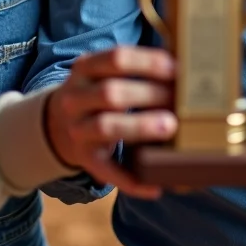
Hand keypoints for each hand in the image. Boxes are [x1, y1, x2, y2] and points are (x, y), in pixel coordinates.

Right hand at [44, 46, 177, 198]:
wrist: (58, 124)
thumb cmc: (98, 94)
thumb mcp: (104, 73)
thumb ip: (135, 68)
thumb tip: (186, 68)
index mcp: (85, 69)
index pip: (116, 58)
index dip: (148, 62)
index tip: (177, 69)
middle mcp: (76, 98)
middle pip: (110, 93)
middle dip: (148, 94)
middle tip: (181, 100)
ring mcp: (78, 130)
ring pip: (106, 126)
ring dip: (140, 126)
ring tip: (171, 126)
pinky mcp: (85, 159)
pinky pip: (107, 170)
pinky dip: (131, 180)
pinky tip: (156, 186)